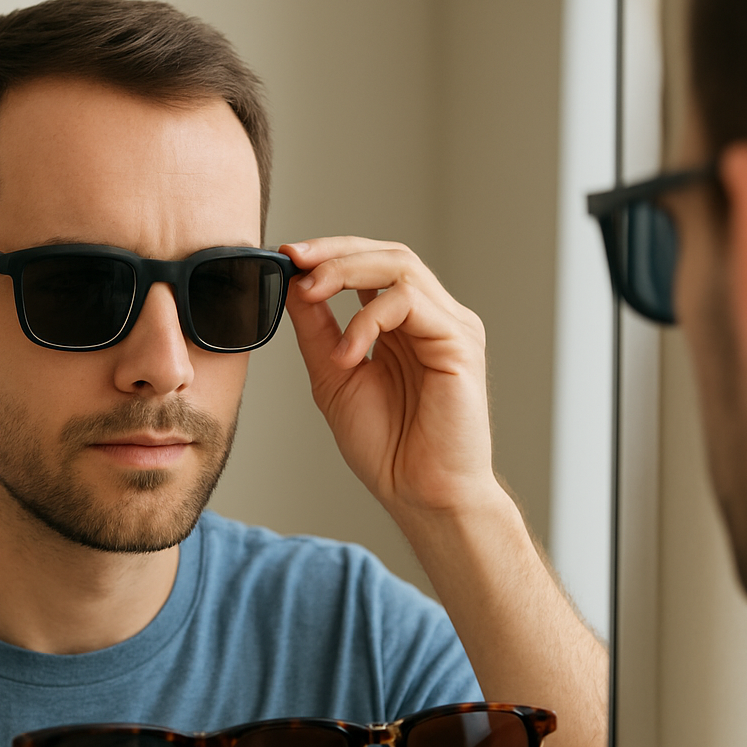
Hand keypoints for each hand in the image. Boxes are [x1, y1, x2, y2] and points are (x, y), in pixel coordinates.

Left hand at [282, 237, 498, 520]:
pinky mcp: (459, 342)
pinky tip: (349, 352)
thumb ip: (318, 331)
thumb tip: (293, 284)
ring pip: (400, 266)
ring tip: (311, 295)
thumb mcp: (334, 378)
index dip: (329, 253)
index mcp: (404, 326)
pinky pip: (411, 302)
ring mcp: (449, 327)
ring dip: (346, 272)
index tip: (286, 257)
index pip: (371, 265)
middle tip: (295, 260)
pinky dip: (369, 317)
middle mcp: (431, 319)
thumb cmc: (387, 448)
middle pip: (387, 254)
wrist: (419, 494)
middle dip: (334, 251)